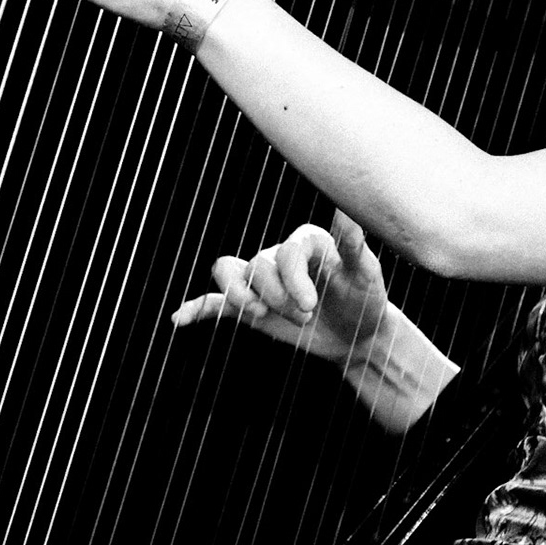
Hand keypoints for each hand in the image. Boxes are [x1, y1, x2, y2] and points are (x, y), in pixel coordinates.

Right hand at [170, 211, 389, 363]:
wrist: (357, 334)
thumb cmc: (365, 299)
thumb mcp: (365, 275)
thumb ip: (354, 245)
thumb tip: (349, 210)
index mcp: (306, 243)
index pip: (285, 252)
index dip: (293, 279)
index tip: (310, 304)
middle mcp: (279, 256)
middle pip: (258, 266)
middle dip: (278, 297)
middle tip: (305, 316)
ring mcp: (262, 280)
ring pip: (230, 274)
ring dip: (242, 296)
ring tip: (260, 313)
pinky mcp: (249, 305)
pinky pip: (215, 300)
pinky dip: (197, 308)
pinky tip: (180, 319)